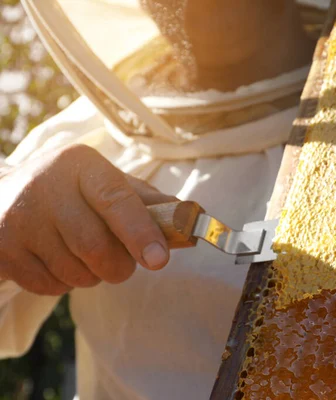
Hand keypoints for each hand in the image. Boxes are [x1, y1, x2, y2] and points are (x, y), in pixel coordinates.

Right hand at [0, 144, 176, 295]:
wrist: (2, 198)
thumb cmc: (71, 192)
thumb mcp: (105, 184)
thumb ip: (146, 201)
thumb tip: (191, 216)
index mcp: (80, 165)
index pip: (116, 200)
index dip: (141, 233)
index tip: (159, 260)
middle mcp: (45, 186)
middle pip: (96, 246)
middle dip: (119, 265)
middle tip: (122, 262)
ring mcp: (17, 219)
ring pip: (76, 272)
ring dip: (92, 275)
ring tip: (84, 255)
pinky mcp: (1, 249)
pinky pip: (51, 286)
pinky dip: (65, 284)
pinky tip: (57, 260)